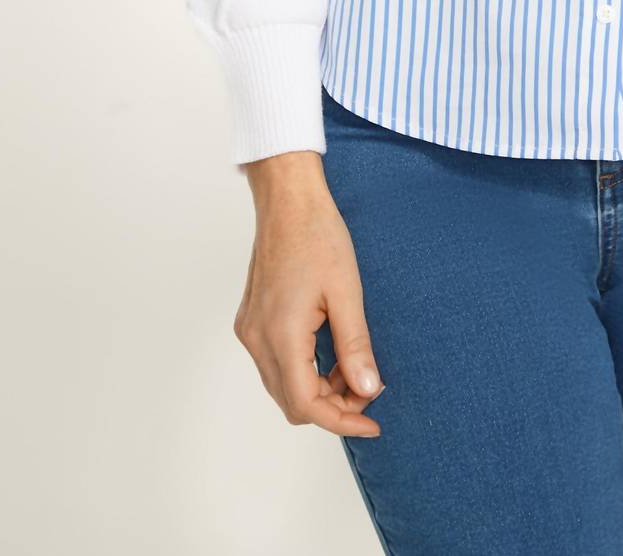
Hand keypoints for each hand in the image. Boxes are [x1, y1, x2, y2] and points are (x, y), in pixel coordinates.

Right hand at [235, 151, 383, 437]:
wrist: (288, 200)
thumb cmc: (317, 235)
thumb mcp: (347, 291)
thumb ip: (355, 346)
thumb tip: (369, 389)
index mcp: (281, 334)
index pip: (307, 403)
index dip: (342, 421)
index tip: (372, 422)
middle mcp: (257, 339)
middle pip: (292, 401)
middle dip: (333, 406)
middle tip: (370, 390)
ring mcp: (250, 330)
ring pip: (283, 385)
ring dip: (318, 389)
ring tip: (355, 369)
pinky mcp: (251, 320)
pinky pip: (276, 363)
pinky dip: (304, 370)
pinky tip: (331, 353)